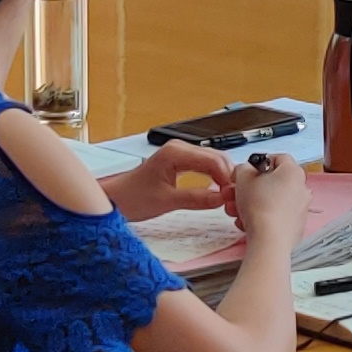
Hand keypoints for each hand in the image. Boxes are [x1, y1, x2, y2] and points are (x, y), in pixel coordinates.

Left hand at [98, 139, 242, 221]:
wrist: (116, 198)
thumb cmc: (133, 197)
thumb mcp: (167, 202)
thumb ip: (196, 199)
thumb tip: (221, 198)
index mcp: (175, 153)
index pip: (212, 160)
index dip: (226, 177)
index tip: (233, 194)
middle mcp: (179, 148)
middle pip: (216, 158)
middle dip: (228, 176)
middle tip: (235, 197)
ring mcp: (180, 153)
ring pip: (212, 161)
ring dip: (223, 176)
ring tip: (228, 196)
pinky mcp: (180, 161)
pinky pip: (204, 166)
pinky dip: (214, 177)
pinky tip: (218, 190)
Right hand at [231, 151, 307, 251]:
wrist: (269, 241)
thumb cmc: (260, 208)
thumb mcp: (243, 178)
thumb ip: (243, 168)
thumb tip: (245, 170)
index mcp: (293, 171)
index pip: (277, 158)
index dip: (258, 163)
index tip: (246, 172)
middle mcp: (301, 188)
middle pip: (272, 182)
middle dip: (250, 188)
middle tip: (236, 193)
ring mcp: (300, 209)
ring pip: (271, 200)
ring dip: (252, 203)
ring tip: (236, 210)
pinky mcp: (295, 226)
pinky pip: (275, 216)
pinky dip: (261, 217)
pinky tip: (246, 223)